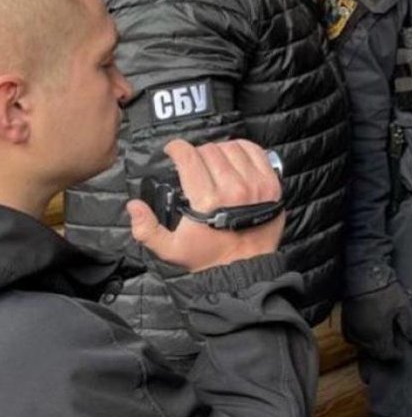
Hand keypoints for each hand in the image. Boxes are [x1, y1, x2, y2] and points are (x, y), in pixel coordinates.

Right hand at [127, 139, 284, 272]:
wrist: (244, 268)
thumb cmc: (209, 258)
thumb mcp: (170, 249)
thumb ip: (146, 229)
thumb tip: (133, 206)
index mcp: (207, 201)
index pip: (189, 158)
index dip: (176, 148)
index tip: (173, 150)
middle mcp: (233, 189)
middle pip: (210, 150)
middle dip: (196, 152)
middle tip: (193, 161)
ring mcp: (256, 185)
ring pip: (232, 148)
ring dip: (219, 149)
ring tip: (212, 159)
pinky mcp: (272, 185)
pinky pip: (257, 152)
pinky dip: (243, 148)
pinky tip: (234, 154)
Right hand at [343, 280, 411, 361]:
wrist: (362, 276)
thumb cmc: (385, 291)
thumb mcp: (404, 306)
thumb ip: (410, 325)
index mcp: (378, 336)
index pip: (386, 354)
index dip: (395, 355)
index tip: (401, 352)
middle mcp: (363, 337)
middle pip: (374, 352)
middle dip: (384, 351)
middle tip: (393, 346)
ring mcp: (352, 330)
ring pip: (363, 346)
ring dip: (373, 345)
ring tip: (382, 338)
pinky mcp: (345, 322)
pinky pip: (354, 337)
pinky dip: (362, 338)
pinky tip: (368, 331)